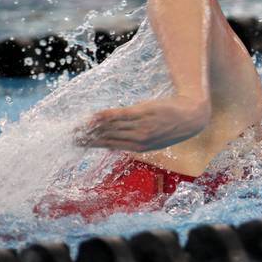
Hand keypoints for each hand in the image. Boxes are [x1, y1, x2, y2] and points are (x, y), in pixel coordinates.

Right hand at [77, 96, 210, 151]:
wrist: (193, 117)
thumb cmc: (174, 125)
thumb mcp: (155, 138)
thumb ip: (136, 138)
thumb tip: (119, 136)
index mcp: (139, 148)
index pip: (109, 145)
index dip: (91, 144)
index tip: (75, 143)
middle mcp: (137, 140)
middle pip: (106, 138)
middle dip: (86, 138)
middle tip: (68, 137)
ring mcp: (141, 127)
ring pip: (111, 128)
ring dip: (91, 128)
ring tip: (75, 127)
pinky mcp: (144, 113)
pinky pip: (121, 116)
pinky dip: (107, 117)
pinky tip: (93, 116)